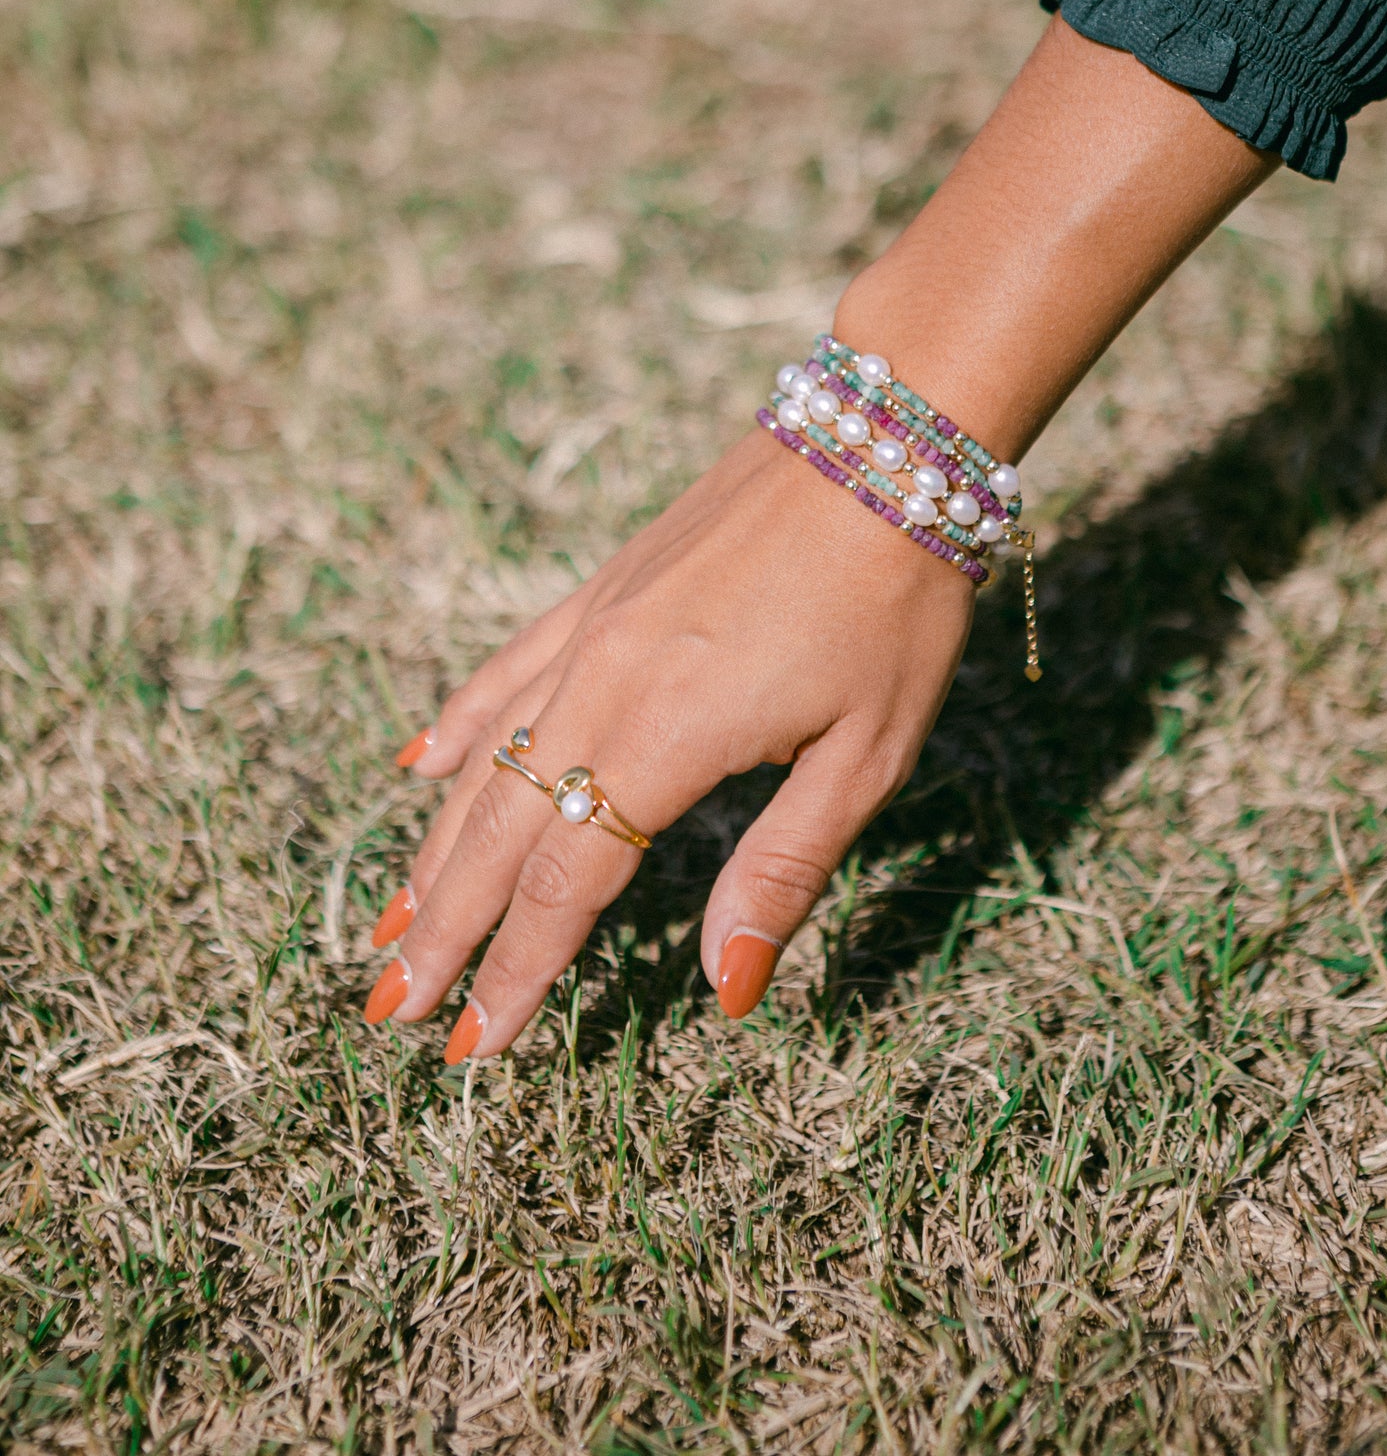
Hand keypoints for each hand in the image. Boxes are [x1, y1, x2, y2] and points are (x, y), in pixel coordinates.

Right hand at [362, 427, 973, 1056]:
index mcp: (666, 736)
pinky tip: (423, 765)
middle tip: (394, 1008)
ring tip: (394, 920)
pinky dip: (458, 724)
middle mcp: (601, 683)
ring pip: (486, 756)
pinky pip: (506, 669)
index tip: (471, 1046)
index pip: (567, 882)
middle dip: (446, 927)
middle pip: (500, 829)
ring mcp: (591, 629)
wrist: (881, 439)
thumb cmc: (894, 603)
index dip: (519, 970)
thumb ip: (781, 872)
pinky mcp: (601, 588)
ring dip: (437, 846)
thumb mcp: (866, 756)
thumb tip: (725, 993)